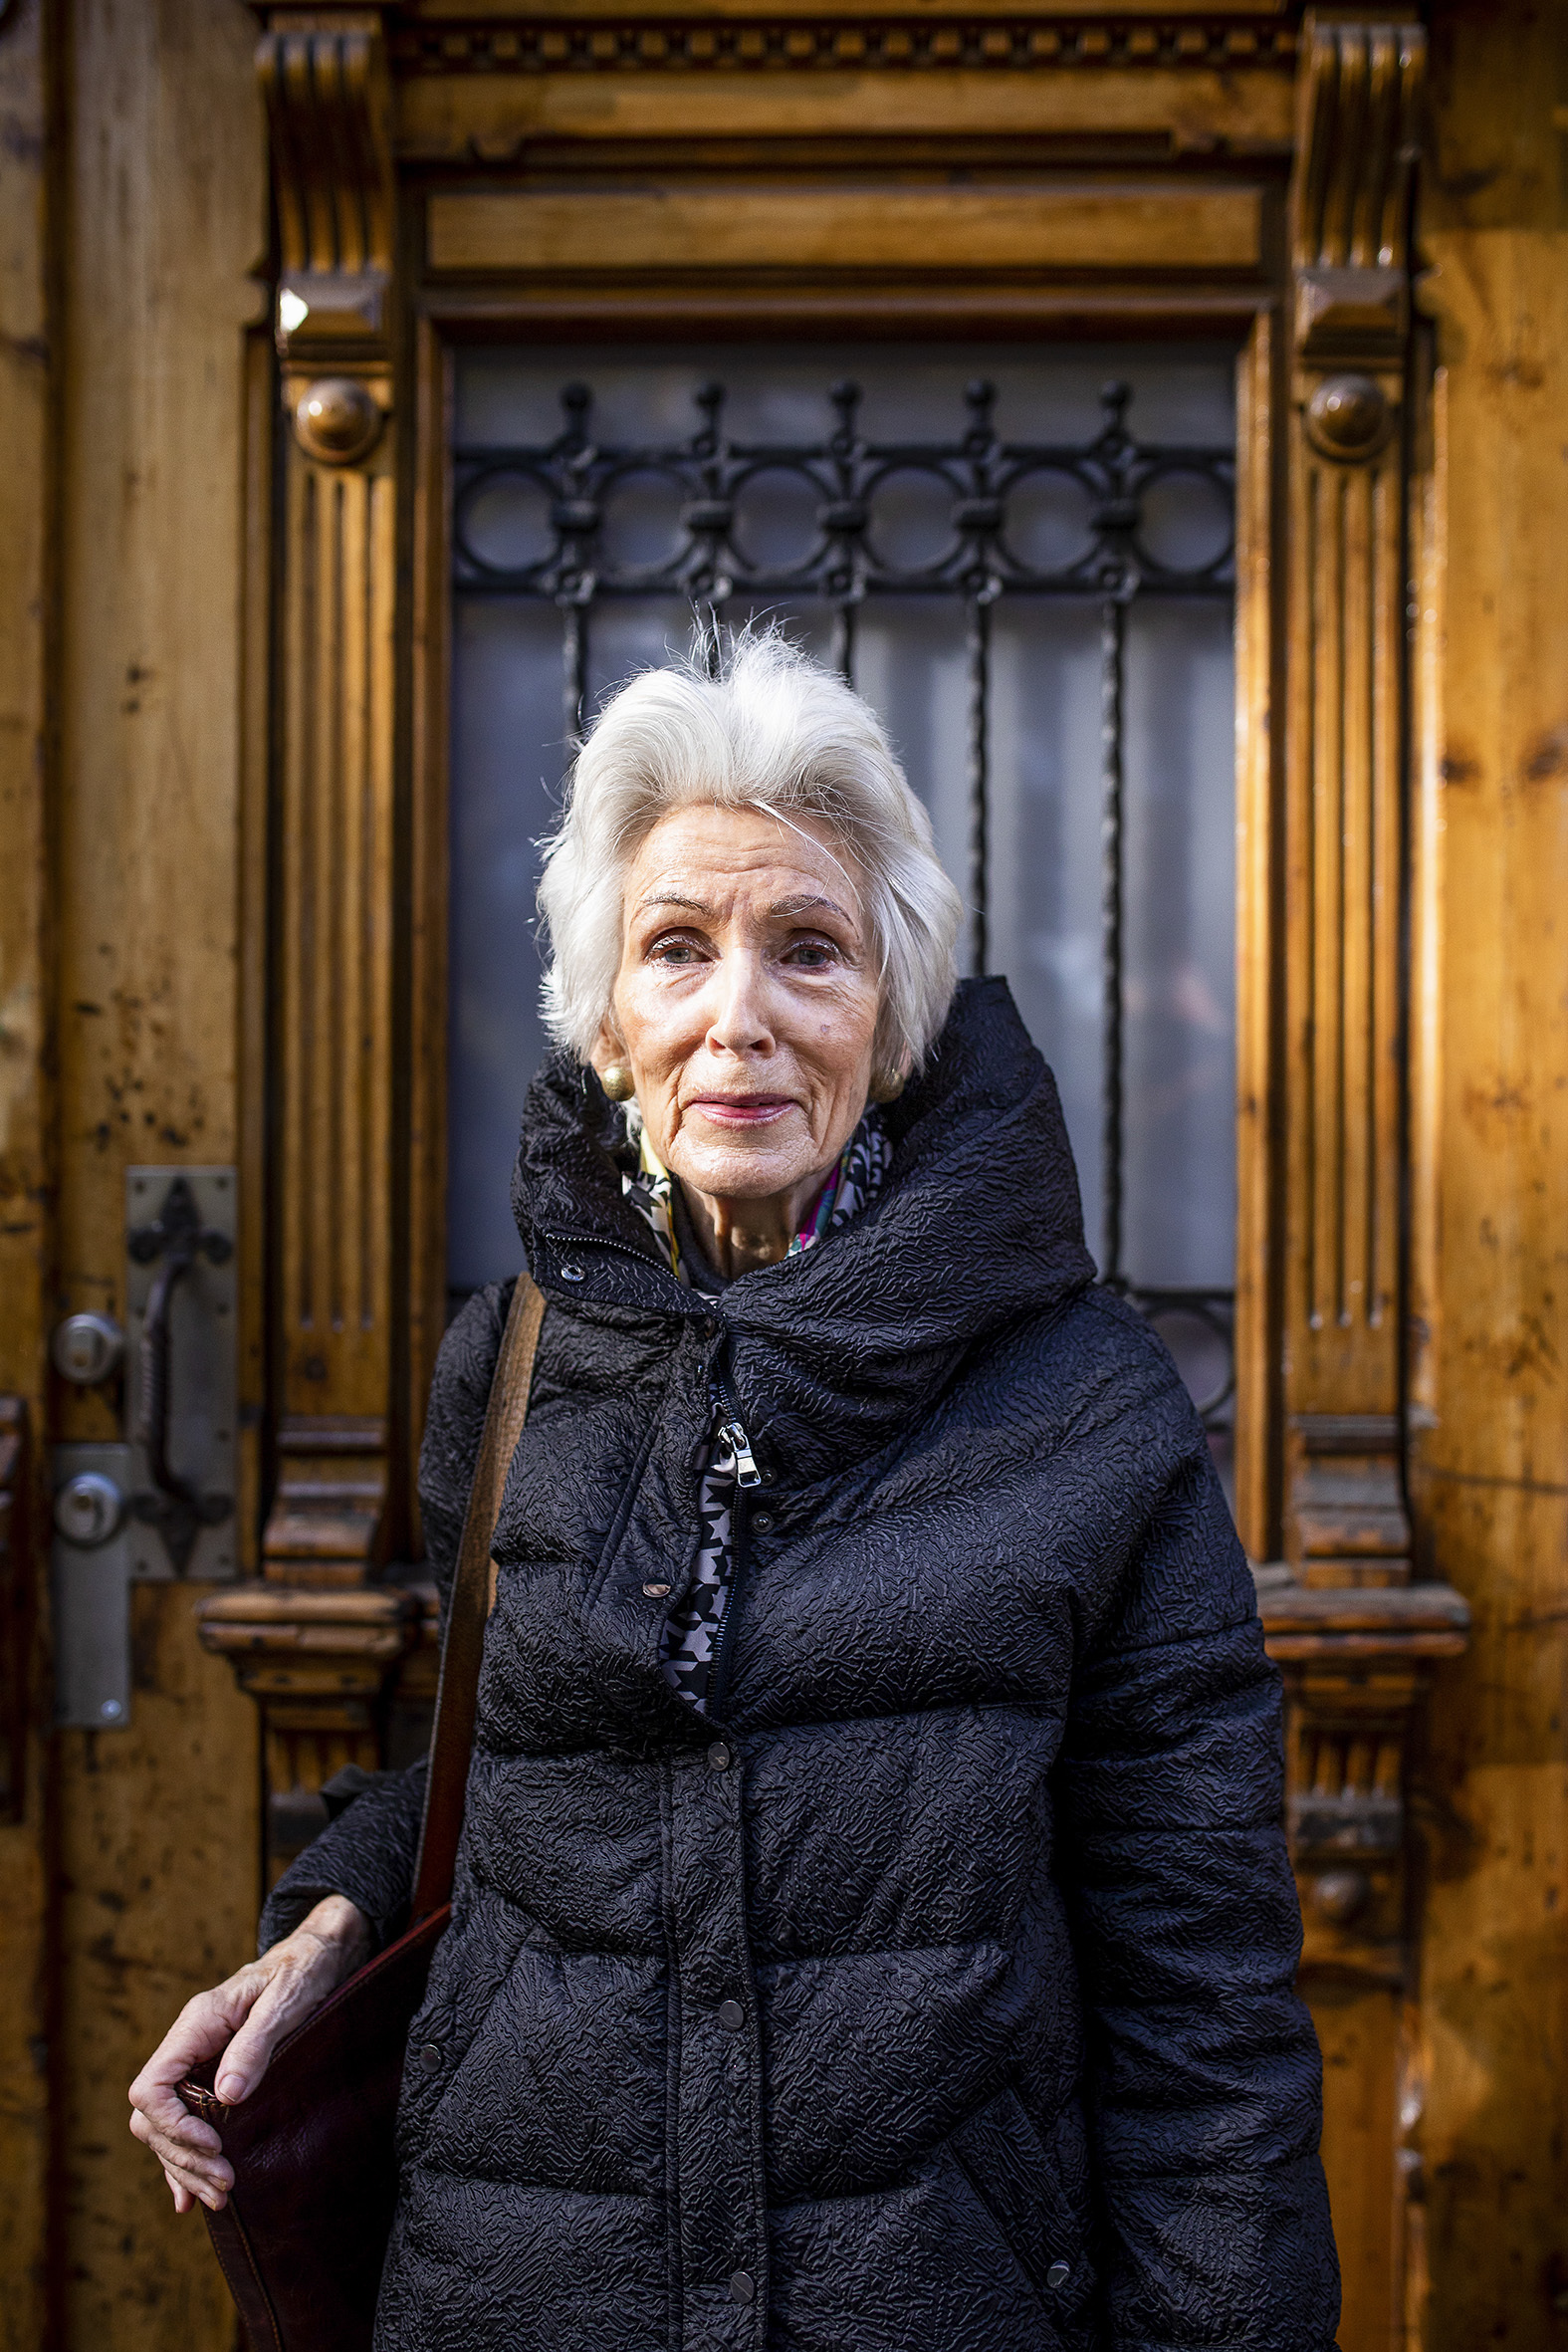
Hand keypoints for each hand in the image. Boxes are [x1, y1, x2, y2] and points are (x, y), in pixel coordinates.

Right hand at [128, 1894, 371, 2212]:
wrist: (316, 1954)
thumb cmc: (304, 1969)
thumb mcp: (286, 2000)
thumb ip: (255, 2044)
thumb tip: (226, 2096)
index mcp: (198, 2023)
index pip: (151, 2085)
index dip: (173, 2124)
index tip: (213, 2145)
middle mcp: (188, 2044)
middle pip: (153, 2115)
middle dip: (184, 2155)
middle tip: (227, 2184)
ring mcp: (196, 2061)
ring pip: (165, 2126)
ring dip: (186, 2165)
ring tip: (221, 2197)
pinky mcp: (211, 2075)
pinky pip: (183, 2123)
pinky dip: (184, 2159)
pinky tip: (189, 2194)